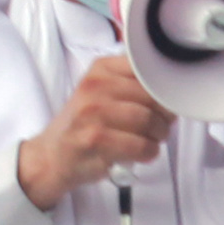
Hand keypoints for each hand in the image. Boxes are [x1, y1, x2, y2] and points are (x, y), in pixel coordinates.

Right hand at [16, 55, 173, 209]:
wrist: (52, 155)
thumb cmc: (83, 125)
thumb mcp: (101, 92)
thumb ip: (131, 84)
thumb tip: (171, 92)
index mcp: (101, 69)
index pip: (147, 69)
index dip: (165, 88)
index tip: (167, 101)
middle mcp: (95, 86)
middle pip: (151, 96)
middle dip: (165, 115)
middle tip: (163, 125)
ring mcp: (93, 113)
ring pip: (148, 120)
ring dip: (159, 134)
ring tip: (154, 139)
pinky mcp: (96, 140)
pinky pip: (140, 145)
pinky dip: (149, 151)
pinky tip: (145, 152)